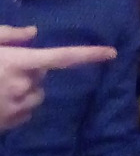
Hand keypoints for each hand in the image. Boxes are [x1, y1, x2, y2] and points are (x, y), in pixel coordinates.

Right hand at [0, 24, 115, 132]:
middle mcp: (25, 85)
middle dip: (32, 71)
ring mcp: (18, 107)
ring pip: (36, 95)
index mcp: (20, 62)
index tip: (112, 52)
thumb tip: (34, 32)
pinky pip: (26, 111)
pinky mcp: (11, 123)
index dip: (89, 54)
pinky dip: (18, 106)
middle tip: (5, 69)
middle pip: (43, 76)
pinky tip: (0, 101)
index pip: (63, 57)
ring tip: (0, 87)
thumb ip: (9, 35)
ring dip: (26, 90)